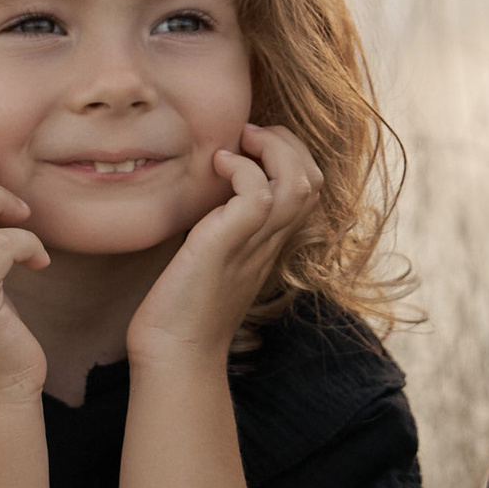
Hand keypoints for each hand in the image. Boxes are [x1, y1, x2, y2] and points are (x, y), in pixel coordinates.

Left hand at [126, 124, 316, 367]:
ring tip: (238, 143)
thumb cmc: (183, 307)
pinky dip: (241, 168)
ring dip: (272, 149)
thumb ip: (221, 226)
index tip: (250, 145)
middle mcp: (271, 240)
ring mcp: (255, 243)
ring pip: (298, 181)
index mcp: (270, 241)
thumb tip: (207, 194)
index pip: (309, 186)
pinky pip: (257, 193)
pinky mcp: (229, 244)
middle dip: (287, 142)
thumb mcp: (210, 255)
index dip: (290, 153)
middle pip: (313, 177)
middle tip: (247, 136)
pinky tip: (216, 166)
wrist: (175, 351)